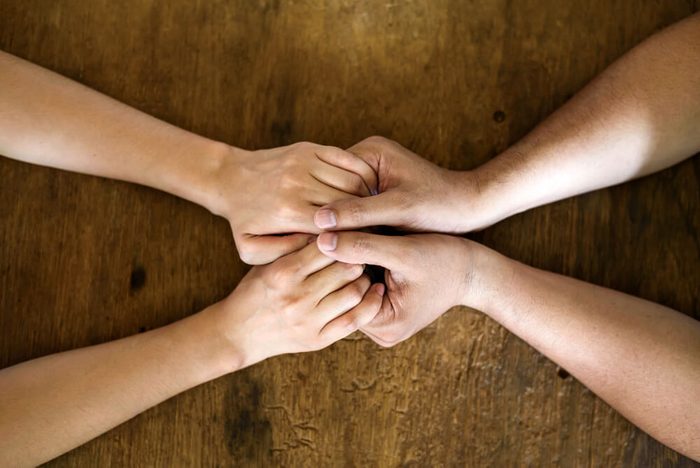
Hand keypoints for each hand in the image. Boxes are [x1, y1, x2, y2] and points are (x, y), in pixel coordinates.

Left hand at [210, 142, 377, 263]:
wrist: (229, 178)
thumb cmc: (244, 220)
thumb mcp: (252, 250)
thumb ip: (285, 256)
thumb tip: (319, 249)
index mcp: (288, 212)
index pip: (336, 229)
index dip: (355, 240)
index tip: (365, 249)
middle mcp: (297, 184)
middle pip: (351, 204)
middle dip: (367, 220)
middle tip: (377, 231)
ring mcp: (304, 162)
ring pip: (354, 181)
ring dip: (369, 197)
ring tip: (373, 213)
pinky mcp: (310, 148)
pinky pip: (350, 160)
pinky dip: (365, 175)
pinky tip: (367, 191)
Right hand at [216, 239, 384, 366]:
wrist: (238, 333)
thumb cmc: (255, 290)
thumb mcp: (267, 261)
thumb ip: (295, 245)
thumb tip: (331, 225)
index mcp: (283, 272)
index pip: (327, 246)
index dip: (343, 237)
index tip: (350, 232)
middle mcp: (296, 296)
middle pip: (345, 268)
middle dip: (358, 256)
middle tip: (363, 250)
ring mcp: (308, 320)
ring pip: (354, 292)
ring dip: (366, 279)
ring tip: (365, 271)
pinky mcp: (317, 339)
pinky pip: (355, 321)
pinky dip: (371, 304)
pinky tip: (376, 292)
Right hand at [313, 136, 482, 233]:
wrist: (470, 209)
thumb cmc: (441, 206)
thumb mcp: (398, 210)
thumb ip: (359, 214)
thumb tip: (318, 221)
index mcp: (370, 151)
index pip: (327, 177)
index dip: (318, 205)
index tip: (309, 234)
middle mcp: (366, 159)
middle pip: (331, 190)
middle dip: (327, 216)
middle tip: (314, 247)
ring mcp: (371, 177)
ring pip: (341, 203)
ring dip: (338, 223)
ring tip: (326, 250)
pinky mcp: (377, 194)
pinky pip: (354, 211)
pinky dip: (351, 227)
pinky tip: (344, 248)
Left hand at [315, 231, 482, 346]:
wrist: (474, 270)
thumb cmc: (446, 260)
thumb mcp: (404, 252)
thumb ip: (364, 246)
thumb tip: (322, 241)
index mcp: (383, 327)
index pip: (340, 295)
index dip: (332, 263)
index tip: (329, 234)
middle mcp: (378, 330)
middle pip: (342, 293)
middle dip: (337, 263)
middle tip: (328, 230)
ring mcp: (379, 320)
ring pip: (348, 287)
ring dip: (345, 261)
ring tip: (342, 232)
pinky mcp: (381, 306)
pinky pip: (359, 284)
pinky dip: (356, 263)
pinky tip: (355, 240)